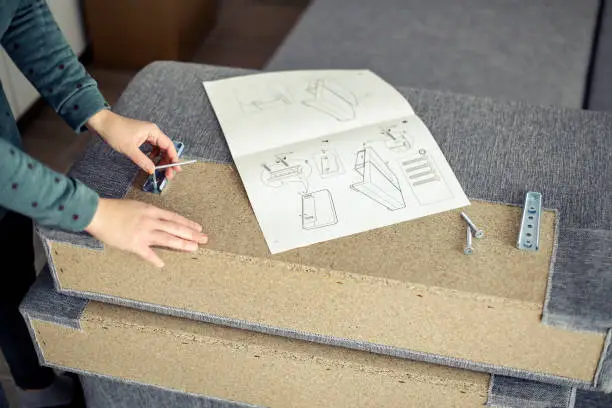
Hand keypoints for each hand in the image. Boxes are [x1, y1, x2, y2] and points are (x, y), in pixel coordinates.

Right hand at [85, 198, 207, 267]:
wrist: (98, 213)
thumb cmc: (115, 209)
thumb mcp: (136, 207)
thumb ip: (149, 214)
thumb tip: (159, 221)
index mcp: (151, 211)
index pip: (175, 218)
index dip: (188, 224)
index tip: (198, 228)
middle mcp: (150, 221)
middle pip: (176, 228)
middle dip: (191, 234)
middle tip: (204, 239)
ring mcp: (143, 232)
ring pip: (167, 239)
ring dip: (182, 244)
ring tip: (193, 248)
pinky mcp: (133, 243)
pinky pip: (147, 254)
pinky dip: (155, 259)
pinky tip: (162, 264)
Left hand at [86, 110, 180, 178]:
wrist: (102, 123)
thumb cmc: (115, 131)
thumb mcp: (129, 149)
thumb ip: (142, 160)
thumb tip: (152, 171)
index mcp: (152, 131)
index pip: (169, 146)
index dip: (174, 158)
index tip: (176, 169)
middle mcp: (152, 132)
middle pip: (166, 148)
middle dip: (168, 161)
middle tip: (168, 174)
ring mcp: (147, 134)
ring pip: (159, 149)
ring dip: (161, 160)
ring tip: (161, 170)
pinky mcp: (141, 137)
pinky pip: (153, 148)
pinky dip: (154, 156)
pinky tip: (151, 162)